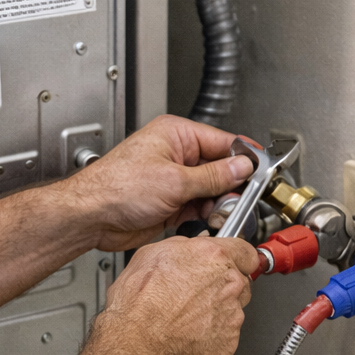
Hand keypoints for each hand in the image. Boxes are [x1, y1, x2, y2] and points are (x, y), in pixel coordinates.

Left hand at [61, 115, 254, 250]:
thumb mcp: (174, 181)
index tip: (264, 172)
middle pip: (220, 167)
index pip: (223, 141)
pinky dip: (205, 214)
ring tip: (218, 213)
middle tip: (239, 200)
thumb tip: (241, 168)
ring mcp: (172, 178)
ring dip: (218, 203)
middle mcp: (175, 153)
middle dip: (231, 186)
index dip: (244, 157)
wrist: (91, 217)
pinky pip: (198, 205)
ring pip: (211, 189)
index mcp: (176, 134)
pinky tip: (207, 220)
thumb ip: (213, 176)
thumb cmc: (115, 188)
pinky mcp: (169, 201)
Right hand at [94, 233, 258, 354]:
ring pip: (233, 308)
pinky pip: (226, 333)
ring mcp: (232, 314)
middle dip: (221, 285)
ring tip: (187, 315)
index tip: (230, 263)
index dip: (236, 258)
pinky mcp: (230, 341)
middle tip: (195, 292)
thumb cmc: (140, 303)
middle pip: (240, 281)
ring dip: (216, 309)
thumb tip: (187, 249)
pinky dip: (212, 332)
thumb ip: (181, 248)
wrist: (140, 344)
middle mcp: (229, 284)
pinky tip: (189, 331)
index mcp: (213, 257)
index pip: (246, 252)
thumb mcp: (150, 254)